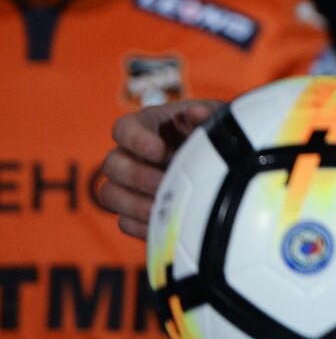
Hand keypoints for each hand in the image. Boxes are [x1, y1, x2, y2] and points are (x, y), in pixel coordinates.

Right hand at [96, 99, 223, 239]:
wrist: (224, 165)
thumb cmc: (215, 135)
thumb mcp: (217, 119)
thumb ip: (208, 114)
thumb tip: (195, 112)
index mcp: (146, 126)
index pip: (123, 128)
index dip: (135, 140)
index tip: (158, 150)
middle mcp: (130, 154)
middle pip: (111, 164)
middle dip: (137, 176)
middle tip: (164, 184)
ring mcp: (127, 185)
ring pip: (109, 195)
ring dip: (134, 204)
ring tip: (163, 209)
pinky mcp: (134, 211)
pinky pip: (124, 222)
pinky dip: (141, 225)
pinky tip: (164, 226)